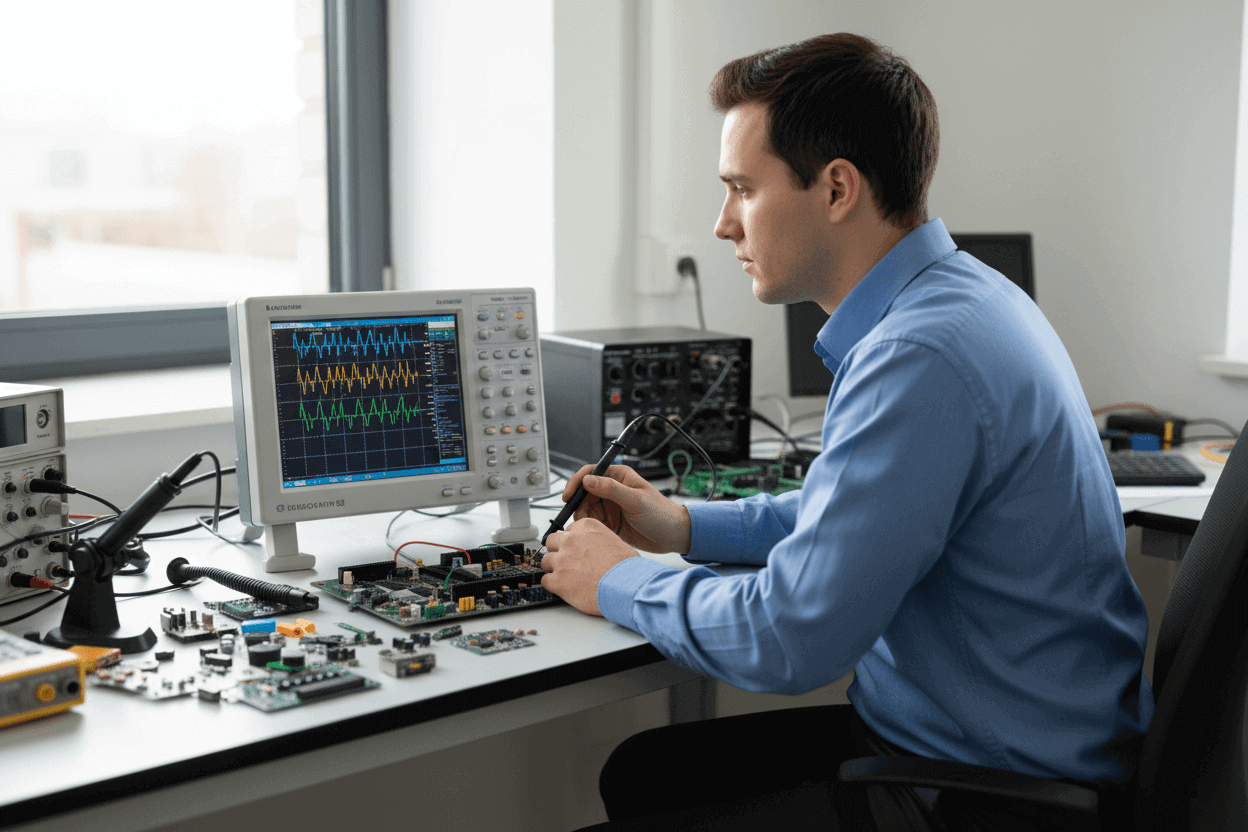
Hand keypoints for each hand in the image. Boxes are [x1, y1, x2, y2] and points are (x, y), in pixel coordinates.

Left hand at [540, 517, 636, 615]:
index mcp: (585, 527)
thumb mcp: (616, 543)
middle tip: (567, 562)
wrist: (627, 587)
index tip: (575, 550)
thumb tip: (593, 549)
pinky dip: (553, 585)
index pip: (568, 530)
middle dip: (558, 552)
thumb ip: (598, 542)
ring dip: (554, 569)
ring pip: (546, 561)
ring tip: (567, 578)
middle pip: (552, 542)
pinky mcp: (557, 580)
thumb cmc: (627, 568)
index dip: (572, 543)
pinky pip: (545, 581)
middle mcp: (571, 540)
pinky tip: (563, 589)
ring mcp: (562, 560)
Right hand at [562, 464, 690, 553]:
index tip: (568, 496)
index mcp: (619, 477)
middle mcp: (612, 490)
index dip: (576, 483)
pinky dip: (591, 528)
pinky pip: (594, 523)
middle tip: (582, 518)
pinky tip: (597, 533)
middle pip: (584, 493)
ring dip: (585, 518)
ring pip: (587, 510)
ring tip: (593, 527)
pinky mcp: (611, 522)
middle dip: (579, 505)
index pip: (590, 473)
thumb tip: (588, 480)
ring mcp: (611, 506)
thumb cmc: (661, 513)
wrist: (673, 536)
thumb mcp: (635, 500)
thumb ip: (611, 489)